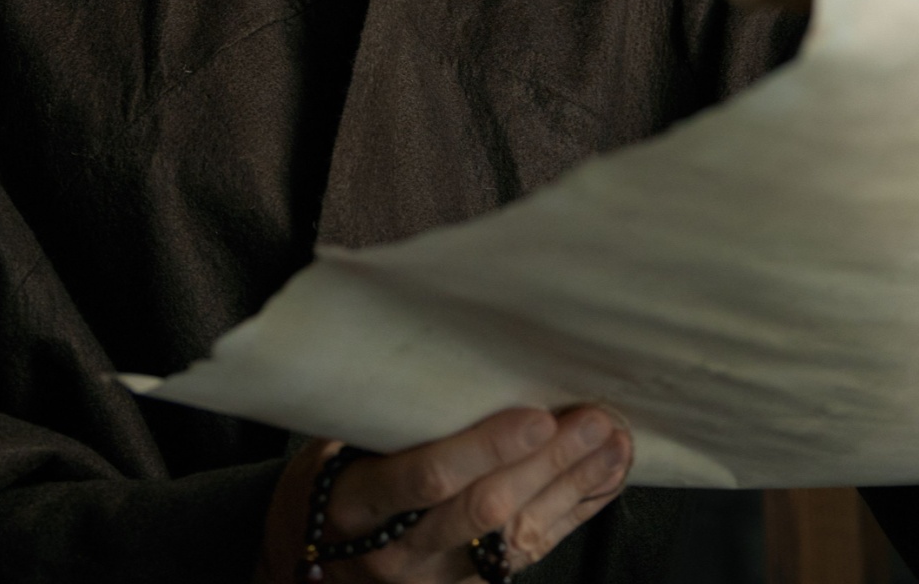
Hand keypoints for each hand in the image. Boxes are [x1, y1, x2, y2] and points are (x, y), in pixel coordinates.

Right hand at [251, 406, 632, 582]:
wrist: (304, 560)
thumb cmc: (328, 485)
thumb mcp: (333, 448)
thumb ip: (388, 421)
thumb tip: (453, 356)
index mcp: (356, 504)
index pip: (427, 478)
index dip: (486, 449)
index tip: (534, 416)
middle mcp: (398, 550)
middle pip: (485, 508)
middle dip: (547, 463)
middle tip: (594, 419)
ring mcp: (436, 577)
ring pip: (517, 534)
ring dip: (572, 485)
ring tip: (614, 442)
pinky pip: (530, 552)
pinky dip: (573, 512)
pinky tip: (604, 477)